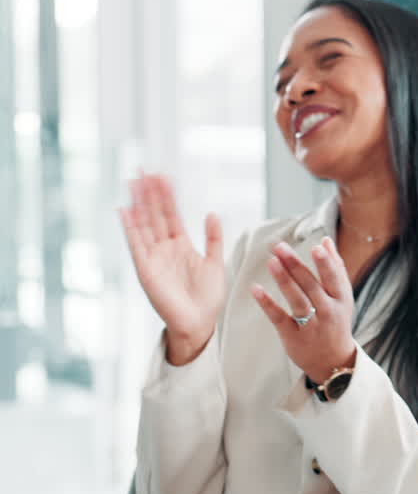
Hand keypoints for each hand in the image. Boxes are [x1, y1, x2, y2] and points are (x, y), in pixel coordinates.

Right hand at [119, 174, 224, 365]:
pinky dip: (130, 228)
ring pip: (144, 224)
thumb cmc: (207, 297)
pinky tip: (125, 210)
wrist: (198, 323)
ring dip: (139, 203)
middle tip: (143, 170)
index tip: (163, 176)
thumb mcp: (215, 262)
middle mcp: (165, 248)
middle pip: (155, 215)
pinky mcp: (146, 269)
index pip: (172, 214)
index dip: (167, 196)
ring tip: (133, 182)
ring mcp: (154, 257)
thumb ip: (213, 238)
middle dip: (150, 193)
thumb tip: (212, 213)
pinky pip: (136, 245)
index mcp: (182, 245)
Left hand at [250, 238, 357, 383]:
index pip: (334, 278)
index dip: (326, 263)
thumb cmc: (336, 322)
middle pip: (312, 286)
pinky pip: (280, 318)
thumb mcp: (343, 297)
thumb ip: (336, 269)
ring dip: (284, 281)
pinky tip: (256, 289)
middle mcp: (328, 312)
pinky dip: (268, 303)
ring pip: (297, 301)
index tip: (316, 247)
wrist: (333, 362)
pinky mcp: (293, 337)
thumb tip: (326, 240)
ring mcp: (311, 326)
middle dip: (296, 266)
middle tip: (280, 247)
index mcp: (342, 300)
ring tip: (271, 262)